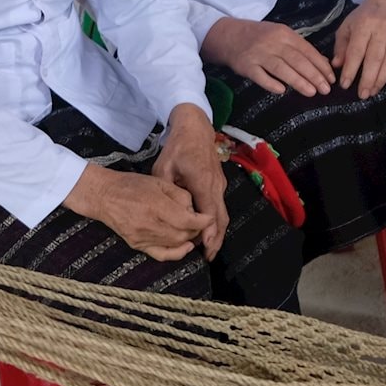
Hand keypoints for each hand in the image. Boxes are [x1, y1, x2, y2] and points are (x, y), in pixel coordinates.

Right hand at [64, 161, 204, 262]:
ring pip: (175, 244)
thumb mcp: (160, 182)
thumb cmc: (132, 185)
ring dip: (189, 238)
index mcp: (155, 206)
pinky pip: (161, 255)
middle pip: (183, 234)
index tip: (209, 218)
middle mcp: (149, 224)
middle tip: (201, 222)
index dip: (203, 221)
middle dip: (197, 229)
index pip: (187, 220)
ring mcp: (142, 237)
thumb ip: (180, 196)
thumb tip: (195, 211)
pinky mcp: (137, 245)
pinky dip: (176, 253)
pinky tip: (185, 246)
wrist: (104, 196)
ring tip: (193, 229)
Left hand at [154, 104, 229, 257]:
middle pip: (221, 218)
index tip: (205, 250)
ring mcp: (219, 185)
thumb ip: (164, 190)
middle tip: (209, 257)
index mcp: (202, 183)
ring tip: (209, 248)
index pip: (209, 214)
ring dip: (217, 232)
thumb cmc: (178, 147)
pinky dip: (215, 221)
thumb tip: (163, 210)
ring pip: (222, 213)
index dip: (209, 234)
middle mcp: (215, 186)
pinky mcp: (218, 184)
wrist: (195, 128)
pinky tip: (206, 230)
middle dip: (217, 239)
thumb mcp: (164, 167)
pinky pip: (220, 206)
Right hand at [202, 17, 333, 97]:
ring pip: (281, 68)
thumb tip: (323, 63)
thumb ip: (300, 48)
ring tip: (311, 92)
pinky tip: (281, 91)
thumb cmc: (260, 37)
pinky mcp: (245, 65)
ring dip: (298, 81)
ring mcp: (258, 54)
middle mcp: (273, 42)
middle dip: (314, 76)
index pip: (307, 51)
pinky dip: (271, 83)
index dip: (321, 66)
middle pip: (297, 60)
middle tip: (325, 90)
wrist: (228, 35)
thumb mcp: (281, 36)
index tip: (331, 78)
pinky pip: (260, 76)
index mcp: (285, 34)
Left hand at [332, 0, 385, 97]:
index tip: (345, 84)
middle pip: (375, 58)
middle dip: (368, 79)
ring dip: (382, 78)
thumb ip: (341, 46)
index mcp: (363, 24)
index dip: (350, 69)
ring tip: (374, 91)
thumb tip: (337, 65)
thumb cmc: (364, 16)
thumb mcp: (348, 26)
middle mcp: (382, 28)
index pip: (356, 51)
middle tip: (362, 95)